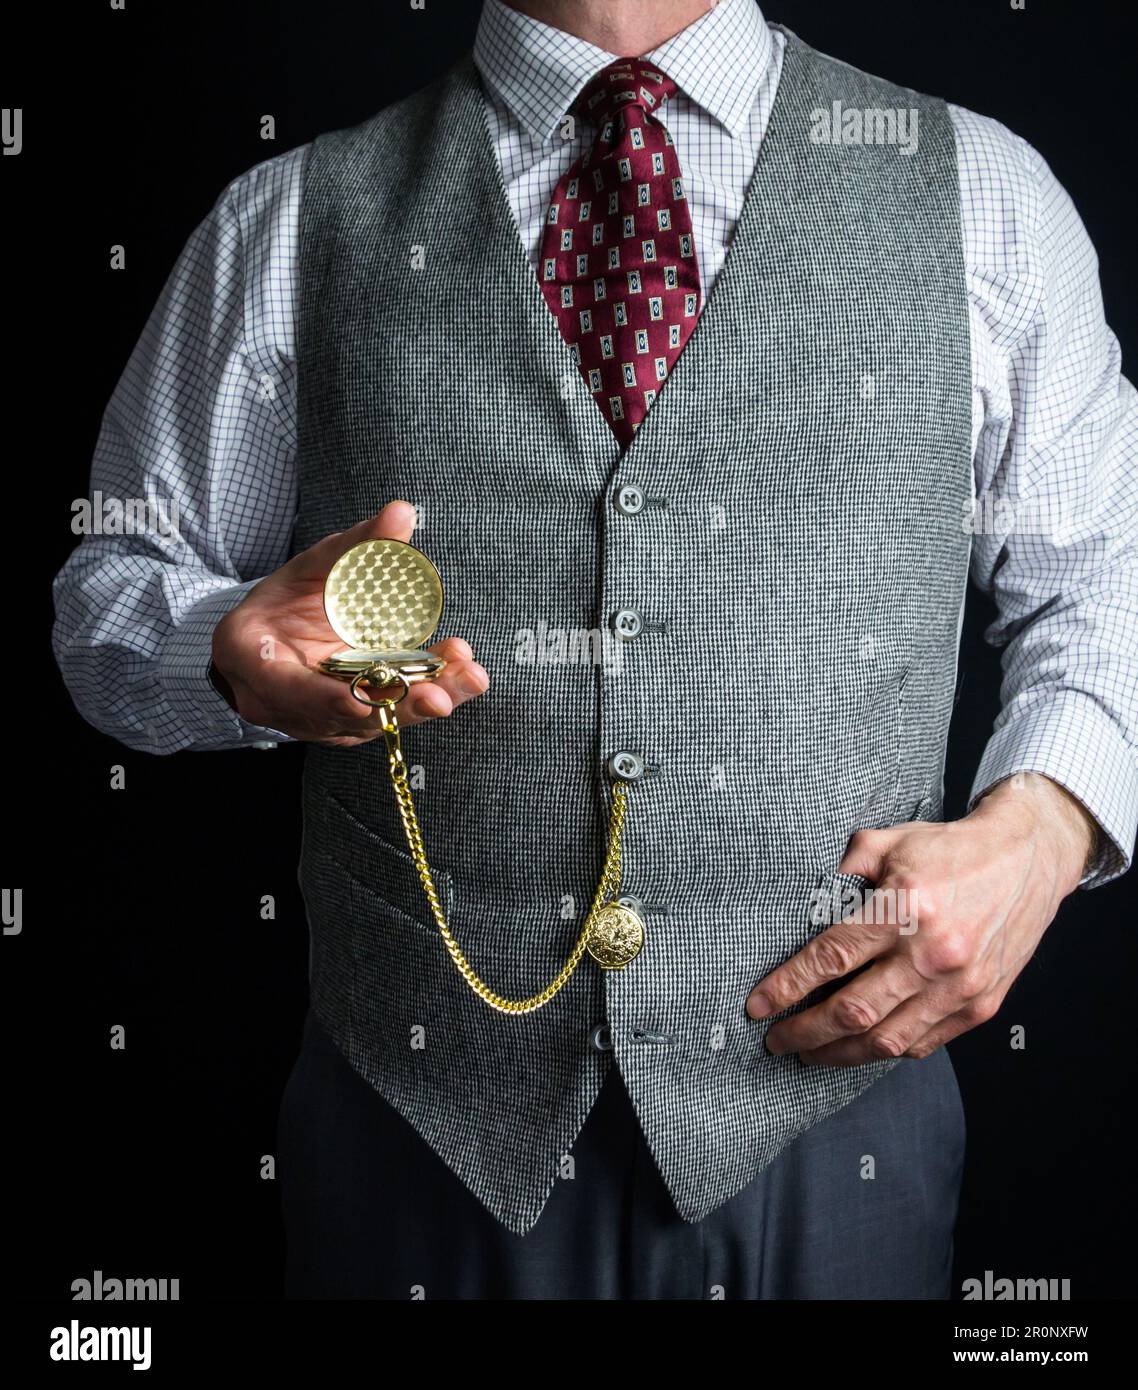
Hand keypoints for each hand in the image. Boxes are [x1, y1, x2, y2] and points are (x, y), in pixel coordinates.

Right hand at [211, 501, 487, 746]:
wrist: (267, 643)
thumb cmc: (284, 602)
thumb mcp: (310, 568)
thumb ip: (355, 545)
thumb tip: (402, 512)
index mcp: (260, 666)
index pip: (294, 691)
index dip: (328, 699)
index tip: (364, 699)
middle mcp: (291, 706)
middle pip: (348, 715)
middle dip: (399, 705)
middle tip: (440, 697)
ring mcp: (323, 722)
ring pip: (377, 720)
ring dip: (426, 700)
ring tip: (469, 677)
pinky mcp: (352, 725)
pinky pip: (390, 714)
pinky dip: (427, 694)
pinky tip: (462, 676)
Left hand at [746, 774, 1097, 1064]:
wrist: (1028, 860)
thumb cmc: (952, 849)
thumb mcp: (889, 841)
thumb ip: (844, 868)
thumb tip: (807, 904)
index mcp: (904, 907)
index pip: (831, 958)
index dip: (788, 987)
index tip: (758, 1006)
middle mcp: (932, 953)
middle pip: (852, 1010)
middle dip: (805, 1031)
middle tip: (776, 1040)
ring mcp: (959, 985)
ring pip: (887, 1039)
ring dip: (840, 1053)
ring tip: (810, 1053)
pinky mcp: (981, 1005)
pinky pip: (924, 1043)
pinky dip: (886, 1050)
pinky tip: (861, 1048)